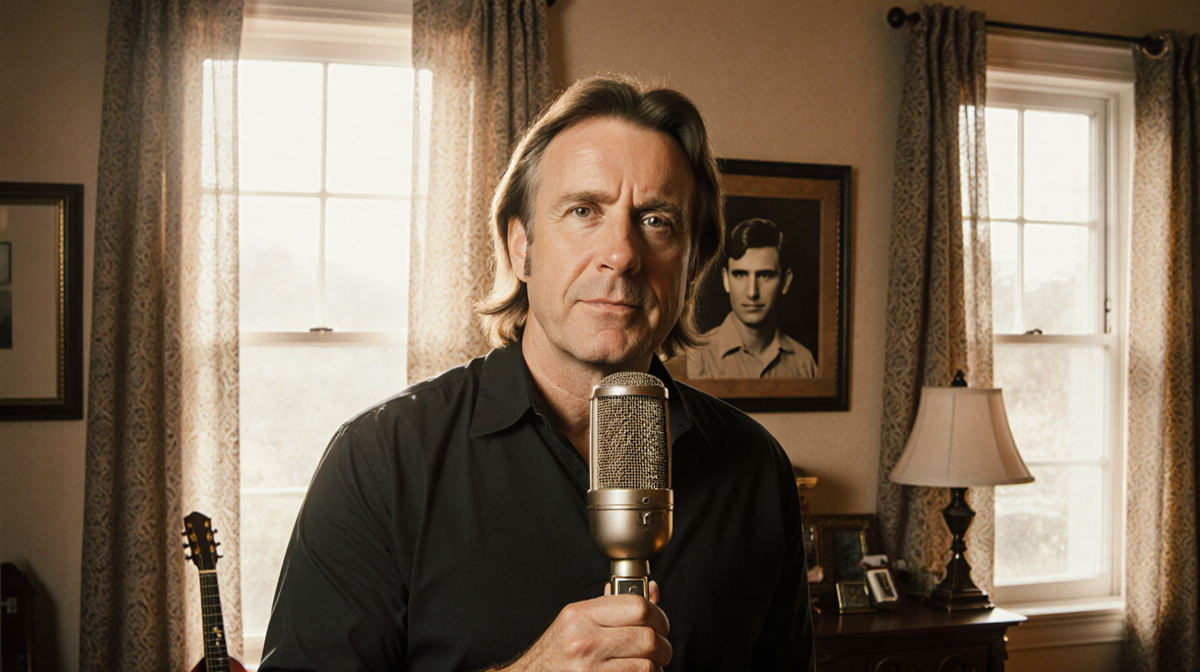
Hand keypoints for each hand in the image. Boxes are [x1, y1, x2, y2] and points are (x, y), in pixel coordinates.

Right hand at [496, 581, 670, 671]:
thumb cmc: (554, 654)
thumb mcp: (577, 621)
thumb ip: (613, 606)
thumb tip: (650, 591)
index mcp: (581, 616)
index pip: (637, 607)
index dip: (658, 615)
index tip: (660, 622)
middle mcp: (584, 641)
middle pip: (648, 637)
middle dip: (663, 645)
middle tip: (661, 648)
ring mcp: (590, 669)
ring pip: (648, 665)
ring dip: (656, 667)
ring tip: (649, 664)